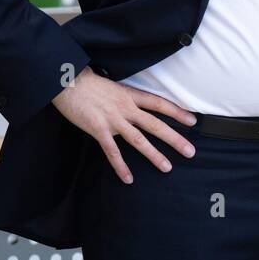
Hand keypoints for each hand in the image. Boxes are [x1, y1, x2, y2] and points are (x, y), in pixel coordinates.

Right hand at [51, 67, 196, 183]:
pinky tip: (128, 178)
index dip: (177, 112)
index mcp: (130, 95)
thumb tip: (135, 107)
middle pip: (156, 124)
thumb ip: (125, 98)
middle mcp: (125, 107)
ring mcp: (112, 119)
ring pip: (139, 140)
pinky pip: (112, 152)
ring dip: (154, 155)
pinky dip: (121, 166)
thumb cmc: (87, 83)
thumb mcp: (113, 87)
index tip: (193, 121)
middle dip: (174, 139)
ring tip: (167, 167)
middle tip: (190, 151)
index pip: (159, 104)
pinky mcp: (98, 129)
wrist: (65, 81)